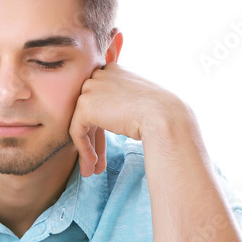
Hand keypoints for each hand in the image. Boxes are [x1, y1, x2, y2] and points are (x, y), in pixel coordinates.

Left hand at [69, 63, 188, 176]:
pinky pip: (77, 132)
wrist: (165, 116)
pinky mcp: (84, 105)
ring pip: (82, 124)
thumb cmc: (160, 112)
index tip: (105, 147)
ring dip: (87, 149)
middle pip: (90, 113)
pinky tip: (92, 164)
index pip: (101, 101)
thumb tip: (113, 118)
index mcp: (113, 71)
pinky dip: (83, 150)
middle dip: (94, 140)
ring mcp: (90, 88)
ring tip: (93, 170)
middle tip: (97, 162)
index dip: (102, 127)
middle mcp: (99, 75)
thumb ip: (121, 104)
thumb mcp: (139, 101)